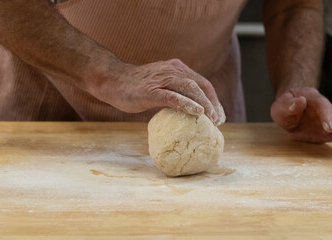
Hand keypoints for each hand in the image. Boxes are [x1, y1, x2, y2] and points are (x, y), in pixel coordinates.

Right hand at [93, 59, 225, 124]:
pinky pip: (173, 97)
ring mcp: (162, 80)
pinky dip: (187, 104)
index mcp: (177, 69)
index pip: (202, 82)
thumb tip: (188, 110)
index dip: (213, 98)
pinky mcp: (151, 91)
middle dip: (213, 103)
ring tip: (213, 119)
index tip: (219, 114)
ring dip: (205, 104)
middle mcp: (173, 70)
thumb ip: (174, 91)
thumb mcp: (160, 84)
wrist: (112, 80)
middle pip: (201, 85)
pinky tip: (197, 113)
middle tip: (219, 120)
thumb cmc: (136, 86)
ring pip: (190, 89)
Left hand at [271, 87, 331, 143]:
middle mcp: (323, 107)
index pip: (322, 104)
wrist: (287, 111)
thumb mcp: (280, 106)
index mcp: (311, 97)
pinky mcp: (326, 129)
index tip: (328, 128)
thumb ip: (288, 105)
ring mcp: (326, 118)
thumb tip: (301, 100)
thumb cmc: (284, 107)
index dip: (326, 115)